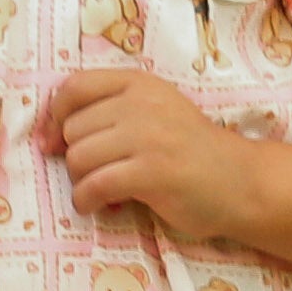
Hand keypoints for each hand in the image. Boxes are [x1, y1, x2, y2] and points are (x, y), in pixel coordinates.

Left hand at [39, 66, 267, 246]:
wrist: (241, 182)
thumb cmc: (191, 152)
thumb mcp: (155, 113)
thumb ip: (112, 112)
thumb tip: (50, 135)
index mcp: (140, 83)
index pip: (75, 86)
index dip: (54, 116)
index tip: (52, 143)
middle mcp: (142, 103)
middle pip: (73, 129)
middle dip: (74, 158)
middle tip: (96, 175)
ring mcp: (148, 136)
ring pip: (79, 158)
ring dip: (80, 182)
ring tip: (100, 191)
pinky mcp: (151, 171)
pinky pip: (94, 185)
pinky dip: (86, 201)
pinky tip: (98, 206)